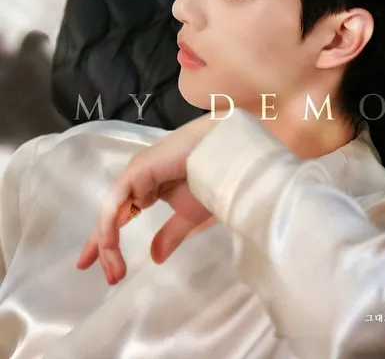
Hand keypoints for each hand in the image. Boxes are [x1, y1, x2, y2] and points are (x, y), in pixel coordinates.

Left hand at [76, 112, 220, 284]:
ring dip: (108, 243)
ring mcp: (134, 175)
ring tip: (114, 272)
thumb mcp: (189, 215)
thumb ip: (170, 234)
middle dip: (104, 248)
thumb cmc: (212, 182)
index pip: (120, 217)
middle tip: (109, 278)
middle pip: (112, 216)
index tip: (108, 272)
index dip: (109, 243)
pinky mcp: (136, 171)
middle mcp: (136, 180)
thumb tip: (155, 258)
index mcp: (148, 188)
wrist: (226, 159)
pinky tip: (110, 245)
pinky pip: (116, 202)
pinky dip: (110, 224)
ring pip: (112, 212)